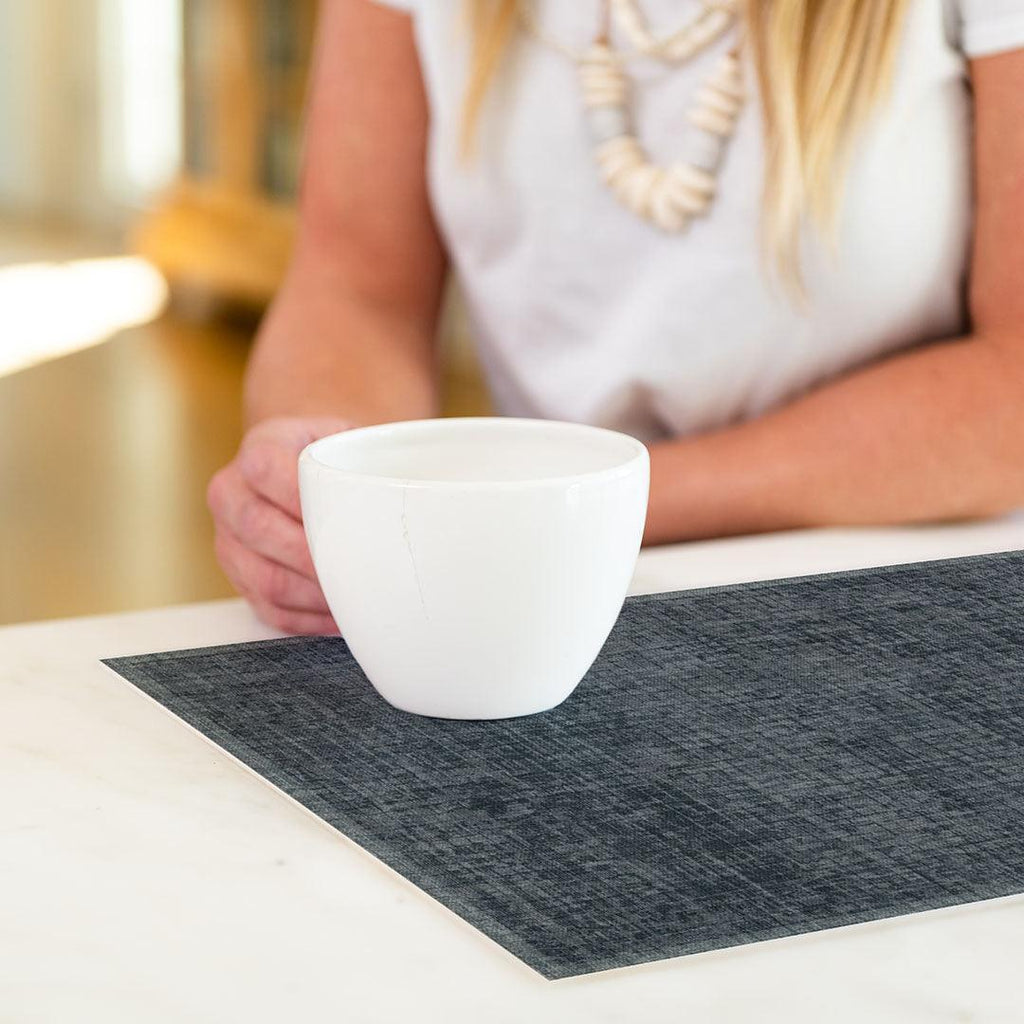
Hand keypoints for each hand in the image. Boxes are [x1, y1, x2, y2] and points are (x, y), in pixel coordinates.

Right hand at [207, 416, 350, 633]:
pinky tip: (340, 616)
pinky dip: (308, 619)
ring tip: (355, 599)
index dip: (307, 501)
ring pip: (264, 579)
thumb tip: (405, 495)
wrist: (300, 467)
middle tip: (361, 570)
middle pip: (260, 530)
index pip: (267, 472)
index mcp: (257, 449)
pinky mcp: (237, 576)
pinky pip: (268, 609)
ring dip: (314, 596)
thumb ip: (363, 460)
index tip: (349, 521)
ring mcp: (227, 539)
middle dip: (316, 558)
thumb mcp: (345, 440)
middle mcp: (230, 493)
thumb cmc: (333, 458)